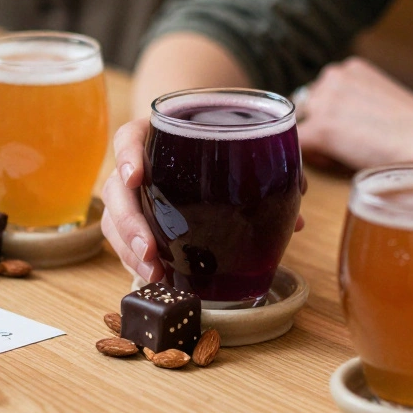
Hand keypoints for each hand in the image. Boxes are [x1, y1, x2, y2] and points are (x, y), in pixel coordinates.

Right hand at [101, 118, 304, 282]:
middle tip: (148, 250)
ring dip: (128, 250)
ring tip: (152, 274)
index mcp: (153, 135)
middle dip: (128, 223)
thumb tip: (299, 191)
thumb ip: (265, 157)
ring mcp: (130, 195)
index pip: (128, 137)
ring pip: (113, 222)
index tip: (135, 176)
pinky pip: (123, 242)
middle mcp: (135, 164)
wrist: (199, 143)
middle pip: (115, 190)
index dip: (126, 155)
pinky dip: (135, 261)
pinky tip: (154, 277)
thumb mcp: (235, 138)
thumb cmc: (215, 141)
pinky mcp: (134, 221)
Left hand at [296, 57, 412, 169]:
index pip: (321, 93)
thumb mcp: (380, 99)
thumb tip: (337, 121)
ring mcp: (323, 101)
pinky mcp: (320, 128)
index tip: (350, 132)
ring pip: (302, 127)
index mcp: (349, 68)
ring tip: (347, 155)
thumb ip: (354, 101)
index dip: (331, 117)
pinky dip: (313, 159)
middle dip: (321, 128)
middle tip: (348, 148)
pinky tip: (337, 164)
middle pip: (308, 109)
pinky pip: (300, 147)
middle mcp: (332, 76)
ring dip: (317, 142)